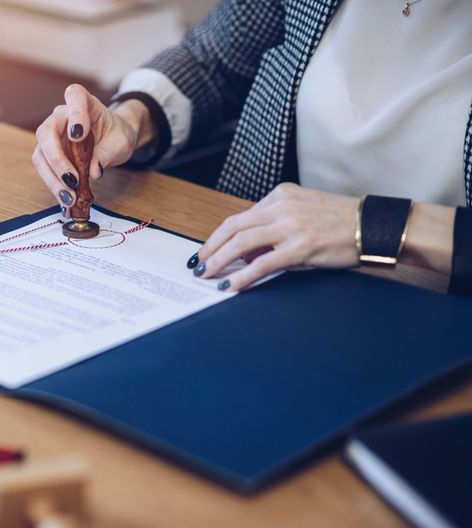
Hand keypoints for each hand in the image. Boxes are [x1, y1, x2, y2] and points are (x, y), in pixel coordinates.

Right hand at [33, 84, 148, 209]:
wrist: (113, 139)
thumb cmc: (116, 134)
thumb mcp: (121, 142)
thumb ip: (108, 153)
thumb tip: (93, 171)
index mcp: (84, 102)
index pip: (74, 96)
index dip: (75, 114)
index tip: (79, 134)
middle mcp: (62, 116)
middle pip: (47, 132)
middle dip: (57, 160)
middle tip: (72, 181)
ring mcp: (52, 135)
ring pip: (41, 154)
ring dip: (52, 178)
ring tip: (69, 198)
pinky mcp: (49, 153)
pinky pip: (45, 168)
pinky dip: (54, 185)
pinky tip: (66, 198)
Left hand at [194, 183, 360, 290]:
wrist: (376, 226)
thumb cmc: (341, 222)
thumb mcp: (302, 214)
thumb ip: (273, 228)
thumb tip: (245, 252)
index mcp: (281, 195)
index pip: (240, 217)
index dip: (218, 236)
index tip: (205, 250)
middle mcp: (282, 206)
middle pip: (234, 227)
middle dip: (211, 248)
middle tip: (198, 265)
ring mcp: (291, 226)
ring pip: (242, 243)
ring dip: (219, 261)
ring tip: (207, 275)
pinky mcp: (301, 246)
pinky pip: (263, 263)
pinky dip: (243, 276)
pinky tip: (232, 285)